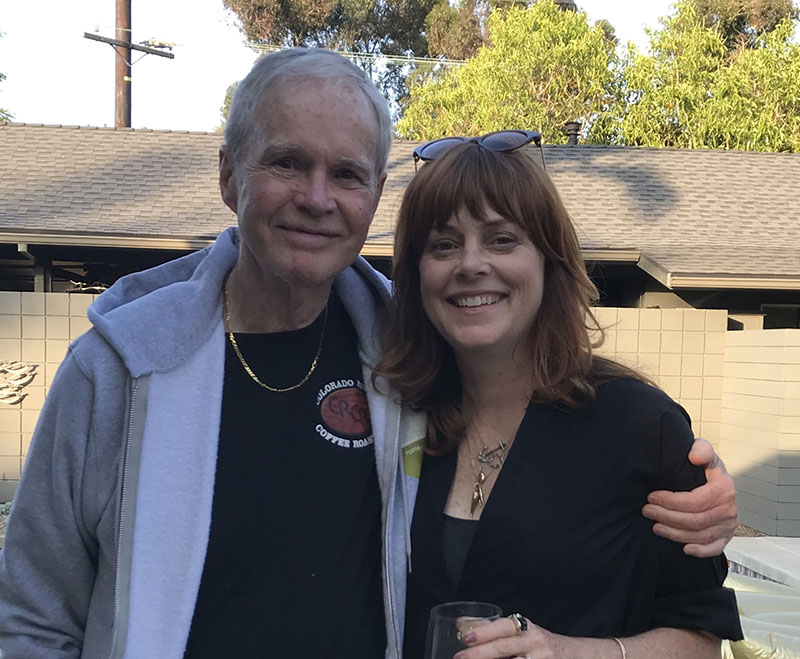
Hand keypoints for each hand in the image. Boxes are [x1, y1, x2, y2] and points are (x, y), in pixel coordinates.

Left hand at [453, 615, 559, 658]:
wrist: (572, 655)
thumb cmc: (537, 643)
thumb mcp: (519, 630)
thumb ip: (492, 628)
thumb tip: (461, 625)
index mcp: (526, 628)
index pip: (503, 627)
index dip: (484, 632)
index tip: (465, 638)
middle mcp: (534, 643)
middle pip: (504, 648)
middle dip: (480, 654)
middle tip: (460, 658)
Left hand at [643, 437, 737, 556]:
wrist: (716, 480)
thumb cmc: (704, 466)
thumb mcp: (703, 451)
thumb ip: (701, 448)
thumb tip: (694, 456)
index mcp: (725, 488)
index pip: (695, 501)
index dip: (671, 501)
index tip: (652, 497)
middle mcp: (730, 509)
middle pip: (696, 520)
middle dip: (667, 517)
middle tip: (647, 511)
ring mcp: (729, 525)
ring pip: (700, 536)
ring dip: (675, 534)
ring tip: (655, 526)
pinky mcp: (726, 536)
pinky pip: (715, 548)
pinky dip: (701, 551)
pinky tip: (684, 549)